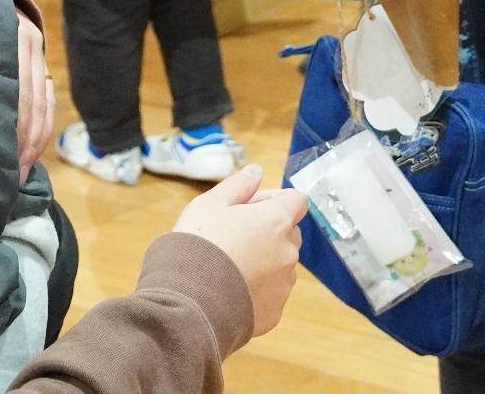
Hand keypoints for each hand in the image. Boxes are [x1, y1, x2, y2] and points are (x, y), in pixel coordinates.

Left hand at [15, 12, 54, 181]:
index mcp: (3, 39)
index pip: (17, 98)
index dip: (12, 136)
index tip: (1, 167)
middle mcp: (25, 41)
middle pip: (33, 105)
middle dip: (25, 147)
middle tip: (13, 179)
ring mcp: (36, 48)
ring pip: (44, 105)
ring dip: (36, 142)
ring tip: (22, 171)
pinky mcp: (40, 57)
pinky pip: (49, 100)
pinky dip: (44, 126)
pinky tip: (33, 150)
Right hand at [172, 165, 307, 337]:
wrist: (188, 303)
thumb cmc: (197, 245)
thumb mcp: (210, 204)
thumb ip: (238, 185)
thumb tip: (257, 171)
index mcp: (276, 221)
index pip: (296, 200)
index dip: (274, 199)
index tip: (248, 207)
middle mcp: (288, 253)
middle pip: (288, 233)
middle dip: (267, 231)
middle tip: (233, 236)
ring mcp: (283, 286)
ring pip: (280, 265)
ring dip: (263, 262)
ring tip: (227, 268)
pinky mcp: (274, 314)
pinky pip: (270, 295)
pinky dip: (256, 291)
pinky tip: (229, 291)